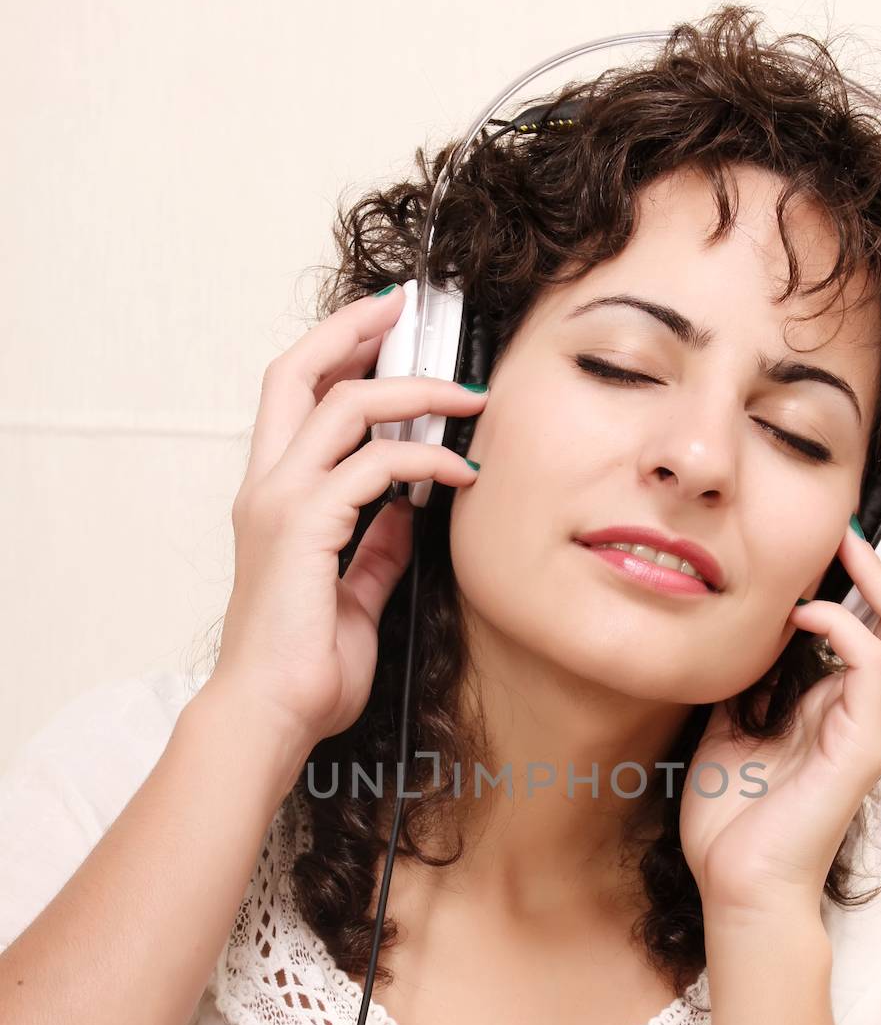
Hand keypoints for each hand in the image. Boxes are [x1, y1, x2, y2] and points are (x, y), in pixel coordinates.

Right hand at [209, 285, 488, 754]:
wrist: (271, 716)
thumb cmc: (304, 670)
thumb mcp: (354, 598)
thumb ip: (376, 550)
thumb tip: (408, 514)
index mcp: (274, 500)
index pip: (297, 398)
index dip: (338, 353)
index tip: (388, 329)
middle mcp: (267, 488)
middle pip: (296, 371)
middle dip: (354, 330)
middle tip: (410, 309)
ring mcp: (280, 503)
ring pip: (343, 405)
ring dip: (414, 391)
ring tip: (469, 398)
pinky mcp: (304, 527)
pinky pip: (374, 466)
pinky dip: (425, 459)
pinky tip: (463, 473)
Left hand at [679, 465, 880, 918]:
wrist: (736, 886)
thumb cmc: (734, 815)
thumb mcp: (730, 717)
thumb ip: (750, 669)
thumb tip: (742, 616)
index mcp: (844, 694)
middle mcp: (870, 703)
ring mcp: (871, 724)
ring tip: (852, 537)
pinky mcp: (861, 748)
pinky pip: (875, 668)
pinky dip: (844, 629)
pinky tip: (804, 614)